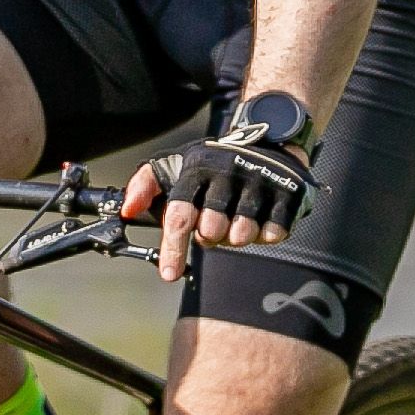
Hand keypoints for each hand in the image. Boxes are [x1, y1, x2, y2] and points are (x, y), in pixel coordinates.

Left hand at [122, 101, 316, 281]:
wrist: (268, 140)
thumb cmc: (213, 163)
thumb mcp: (175, 164)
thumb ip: (145, 185)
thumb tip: (127, 210)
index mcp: (197, 169)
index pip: (180, 216)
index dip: (173, 249)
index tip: (168, 274)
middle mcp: (228, 173)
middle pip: (211, 231)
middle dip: (209, 236)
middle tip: (213, 223)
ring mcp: (259, 182)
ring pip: (241, 235)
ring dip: (237, 236)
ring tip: (236, 219)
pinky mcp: (287, 192)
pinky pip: (272, 233)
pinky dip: (265, 234)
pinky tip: (260, 218)